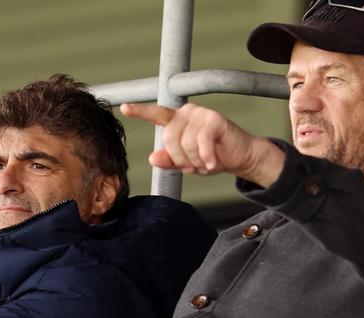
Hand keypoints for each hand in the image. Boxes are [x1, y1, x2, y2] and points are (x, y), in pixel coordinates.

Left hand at [120, 102, 284, 186]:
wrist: (240, 157)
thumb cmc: (211, 157)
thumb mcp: (186, 163)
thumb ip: (169, 160)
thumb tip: (152, 158)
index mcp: (177, 121)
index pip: (156, 115)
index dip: (140, 111)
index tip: (124, 107)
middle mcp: (186, 113)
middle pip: (169, 140)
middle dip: (181, 159)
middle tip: (194, 165)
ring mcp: (201, 114)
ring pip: (185, 144)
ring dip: (196, 160)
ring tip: (206, 161)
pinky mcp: (214, 119)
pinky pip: (201, 143)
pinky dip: (206, 158)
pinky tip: (213, 163)